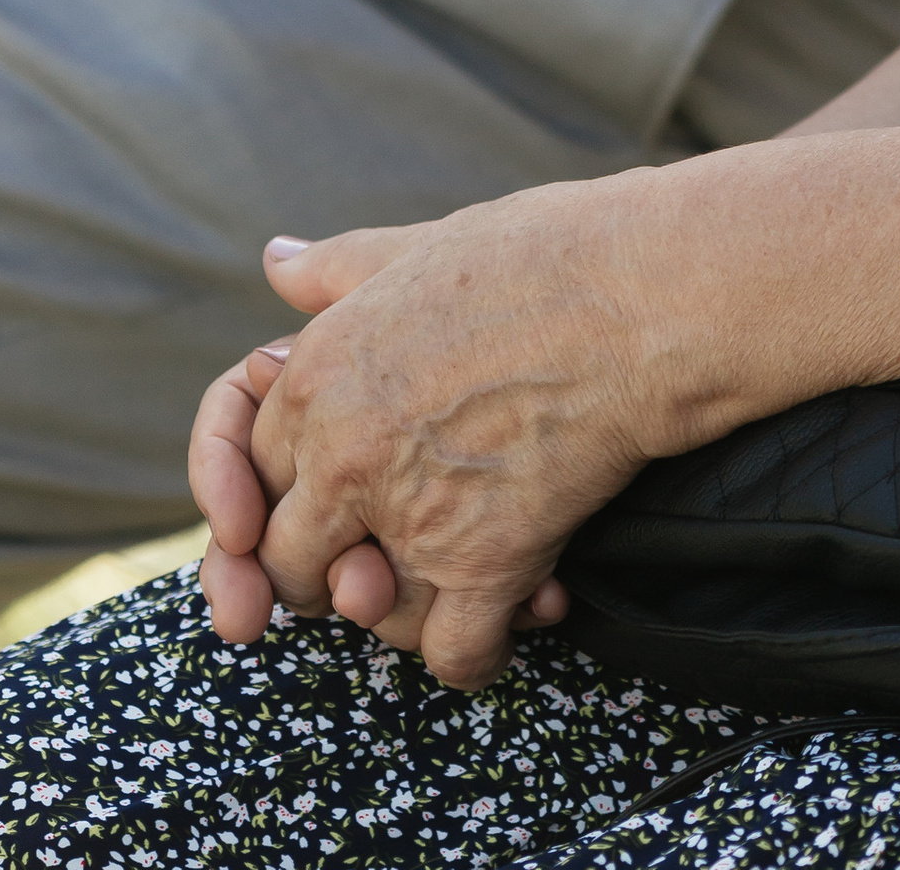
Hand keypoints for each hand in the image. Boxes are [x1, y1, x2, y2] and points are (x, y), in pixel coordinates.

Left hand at [188, 185, 675, 688]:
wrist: (648, 290)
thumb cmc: (549, 252)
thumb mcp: (423, 244)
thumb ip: (340, 269)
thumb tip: (275, 262)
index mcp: (318, 371)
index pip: (251, 470)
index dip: (283, 496)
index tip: (327, 508)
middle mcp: (346, 451)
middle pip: (286, 560)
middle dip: (326, 570)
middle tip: (380, 558)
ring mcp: (412, 513)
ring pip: (362, 617)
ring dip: (403, 615)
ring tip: (450, 585)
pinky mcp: (488, 561)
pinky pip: (452, 654)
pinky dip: (482, 652)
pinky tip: (518, 616)